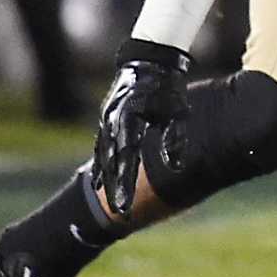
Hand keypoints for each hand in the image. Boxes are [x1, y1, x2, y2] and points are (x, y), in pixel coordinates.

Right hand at [92, 41, 190, 218]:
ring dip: (106, 181)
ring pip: (103, 157)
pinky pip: (101, 149)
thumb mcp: (177, 112)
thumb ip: (175, 139)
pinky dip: (101, 165)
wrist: (148, 62)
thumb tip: (176, 168)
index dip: (125, 185)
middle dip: (115, 190)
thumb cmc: (167, 89)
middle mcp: (112, 124)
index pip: (126, 160)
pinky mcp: (107, 122)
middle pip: (111, 164)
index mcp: (129, 121)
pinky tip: (99, 182)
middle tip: (119, 213)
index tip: (125, 207)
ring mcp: (107, 123)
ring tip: (109, 204)